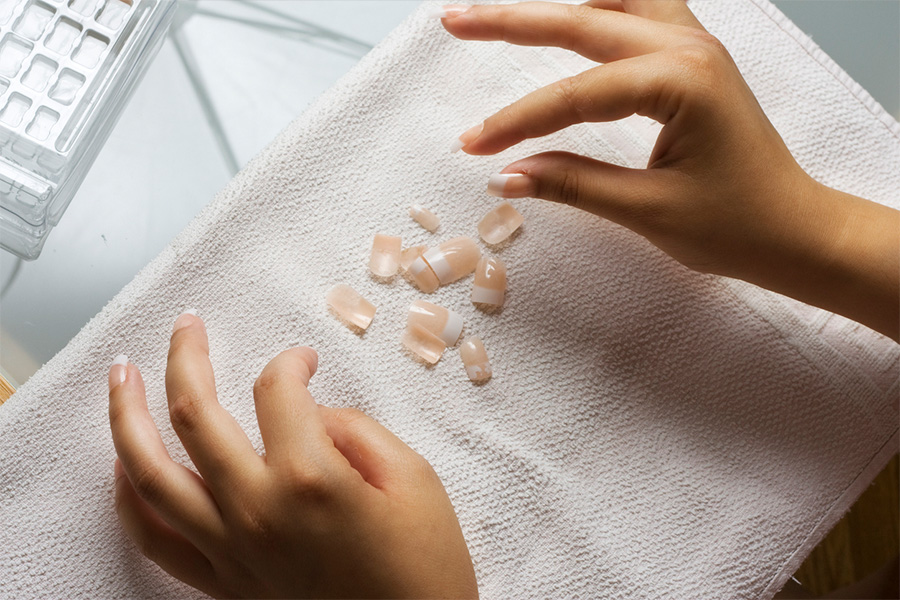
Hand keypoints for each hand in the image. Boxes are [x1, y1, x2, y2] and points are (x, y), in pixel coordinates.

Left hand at [108, 312, 477, 598]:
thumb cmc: (424, 565)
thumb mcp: (412, 477)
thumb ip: (353, 428)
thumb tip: (306, 412)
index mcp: (309, 478)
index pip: (276, 391)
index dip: (290, 362)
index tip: (304, 361)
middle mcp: (257, 510)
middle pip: (195, 413)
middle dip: (186, 357)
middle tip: (187, 325)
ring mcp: (231, 548)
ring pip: (151, 473)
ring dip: (127, 416)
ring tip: (120, 376)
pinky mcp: (223, 580)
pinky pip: (155, 539)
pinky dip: (129, 501)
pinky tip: (122, 468)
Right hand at [440, 1, 898, 339]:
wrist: (796, 230)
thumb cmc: (737, 225)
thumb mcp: (648, 210)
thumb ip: (573, 184)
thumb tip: (507, 176)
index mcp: (681, 82)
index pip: (576, 94)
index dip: (518, 120)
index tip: (474, 146)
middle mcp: (688, 49)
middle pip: (585, 20)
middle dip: (515, 21)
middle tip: (456, 21)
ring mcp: (694, 47)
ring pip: (611, 4)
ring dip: (556, 8)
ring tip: (502, 13)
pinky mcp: (692, 61)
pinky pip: (639, 14)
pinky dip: (598, 10)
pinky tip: (571, 14)